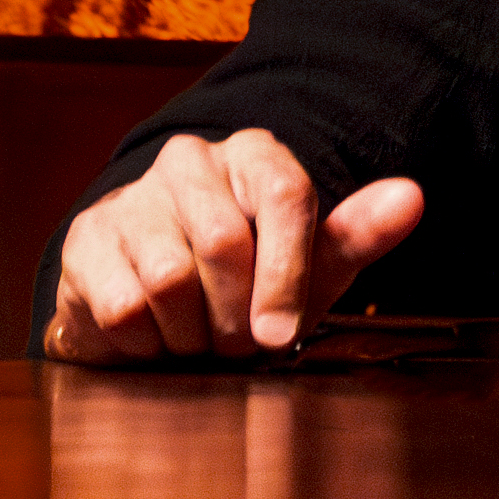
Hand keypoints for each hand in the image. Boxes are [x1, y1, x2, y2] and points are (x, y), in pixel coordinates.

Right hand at [44, 128, 426, 360]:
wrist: (160, 312)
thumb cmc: (251, 285)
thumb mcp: (313, 266)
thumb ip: (359, 233)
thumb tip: (411, 196)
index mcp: (254, 156)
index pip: (284, 195)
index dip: (286, 273)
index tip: (282, 334)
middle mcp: (189, 160)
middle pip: (224, 244)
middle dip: (236, 314)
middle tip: (238, 339)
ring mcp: (132, 197)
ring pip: (169, 279)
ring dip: (191, 333)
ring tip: (197, 336)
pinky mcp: (87, 241)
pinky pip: (124, 306)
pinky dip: (147, 342)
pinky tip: (154, 335)